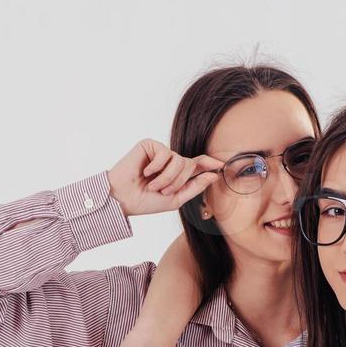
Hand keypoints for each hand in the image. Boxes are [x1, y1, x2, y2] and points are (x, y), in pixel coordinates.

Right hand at [107, 139, 221, 216]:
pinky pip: (165, 154)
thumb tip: (213, 176)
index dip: (210, 164)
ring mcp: (160, 153)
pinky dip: (157, 167)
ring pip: (179, 160)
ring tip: (154, 186)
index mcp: (177, 174)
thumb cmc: (146, 201)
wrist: (123, 198)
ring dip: (168, 177)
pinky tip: (145, 172)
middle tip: (164, 191)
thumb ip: (194, 188)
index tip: (222, 165)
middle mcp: (170, 161)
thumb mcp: (175, 199)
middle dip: (179, 181)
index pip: (197, 165)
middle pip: (190, 165)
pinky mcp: (150, 145)